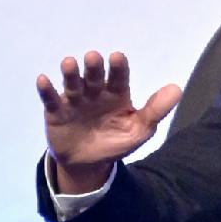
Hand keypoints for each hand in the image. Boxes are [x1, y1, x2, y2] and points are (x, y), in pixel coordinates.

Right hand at [35, 48, 180, 195]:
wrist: (89, 163)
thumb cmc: (116, 141)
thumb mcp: (139, 130)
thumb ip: (155, 111)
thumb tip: (177, 89)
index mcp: (116, 94)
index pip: (119, 77)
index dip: (118, 67)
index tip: (117, 57)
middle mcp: (95, 92)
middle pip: (94, 77)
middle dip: (93, 67)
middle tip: (93, 57)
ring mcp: (74, 100)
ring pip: (72, 83)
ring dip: (70, 73)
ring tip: (68, 63)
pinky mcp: (57, 112)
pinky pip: (51, 99)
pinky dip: (46, 90)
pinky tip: (43, 80)